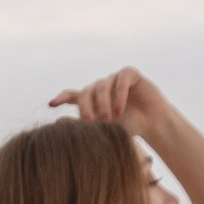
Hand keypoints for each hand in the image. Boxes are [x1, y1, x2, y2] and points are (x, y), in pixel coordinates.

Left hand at [49, 68, 171, 131]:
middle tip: (88, 121)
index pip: (72, 95)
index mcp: (92, 100)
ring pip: (102, 86)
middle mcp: (101, 87)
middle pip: (85, 91)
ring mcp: (114, 79)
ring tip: (109, 119)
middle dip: (85, 107)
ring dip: (104, 103)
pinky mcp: (129, 74)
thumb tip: (57, 122)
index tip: (51, 104)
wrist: (153, 123)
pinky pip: (120, 80)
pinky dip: (119, 95)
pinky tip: (120, 110)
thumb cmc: (128, 126)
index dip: (61, 98)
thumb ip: (83, 124)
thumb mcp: (105, 128)